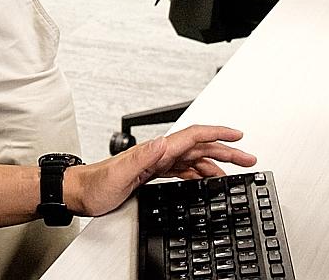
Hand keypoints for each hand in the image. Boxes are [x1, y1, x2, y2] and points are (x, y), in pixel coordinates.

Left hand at [63, 125, 256, 217]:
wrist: (80, 193)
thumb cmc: (96, 185)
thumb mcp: (120, 173)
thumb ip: (143, 157)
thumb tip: (166, 143)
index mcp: (156, 151)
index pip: (193, 137)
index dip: (217, 135)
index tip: (238, 137)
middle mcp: (159, 154)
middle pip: (199, 148)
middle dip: (226, 151)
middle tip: (248, 158)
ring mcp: (156, 164)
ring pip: (194, 160)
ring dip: (216, 164)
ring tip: (235, 171)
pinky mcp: (152, 174)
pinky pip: (183, 171)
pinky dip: (199, 174)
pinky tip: (206, 180)